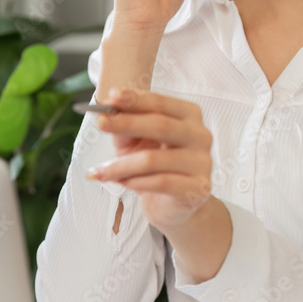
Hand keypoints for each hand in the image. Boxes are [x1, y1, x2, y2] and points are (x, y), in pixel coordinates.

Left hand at [85, 87, 214, 229]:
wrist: (172, 204)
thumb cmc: (154, 165)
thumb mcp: (136, 141)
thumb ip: (125, 127)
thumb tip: (106, 115)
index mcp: (188, 115)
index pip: (160, 103)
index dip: (135, 99)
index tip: (110, 97)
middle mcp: (200, 134)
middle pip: (161, 125)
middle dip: (127, 123)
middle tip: (101, 124)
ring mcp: (202, 161)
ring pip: (154, 159)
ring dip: (121, 165)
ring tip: (101, 171)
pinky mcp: (198, 187)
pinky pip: (161, 182)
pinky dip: (136, 182)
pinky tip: (122, 182)